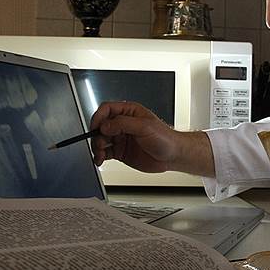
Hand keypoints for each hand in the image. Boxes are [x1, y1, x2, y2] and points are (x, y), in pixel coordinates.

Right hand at [89, 101, 213, 176]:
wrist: (173, 156)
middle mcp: (123, 124)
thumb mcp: (145, 127)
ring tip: (99, 155)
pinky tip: (100, 159)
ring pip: (101, 140)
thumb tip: (105, 125)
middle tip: (99, 144)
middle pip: (101, 126)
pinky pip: (105, 152)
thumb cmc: (165, 138)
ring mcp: (121, 138)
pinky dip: (100, 156)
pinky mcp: (120, 151)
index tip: (96, 127)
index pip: (107, 109)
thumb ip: (123, 124)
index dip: (99, 117)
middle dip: (96, 135)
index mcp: (129, 112)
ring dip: (97, 147)